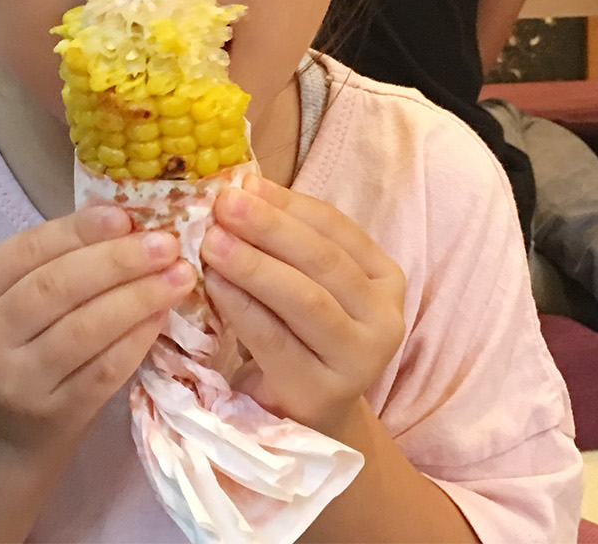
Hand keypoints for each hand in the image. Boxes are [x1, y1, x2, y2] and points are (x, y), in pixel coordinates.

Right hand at [0, 203, 195, 455]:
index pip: (26, 251)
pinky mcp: (53, 414)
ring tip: (178, 276)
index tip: (126, 215)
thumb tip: (122, 217)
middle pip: (55, 288)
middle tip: (166, 244)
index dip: (78, 230)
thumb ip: (53, 261)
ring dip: (138, 297)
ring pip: (84, 329)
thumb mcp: (9, 301)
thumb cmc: (14, 349)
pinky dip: (138, 338)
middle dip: (117, 261)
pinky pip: (105, 369)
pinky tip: (162, 315)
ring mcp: (16, 382)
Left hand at [201, 178, 406, 435]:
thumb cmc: (299, 334)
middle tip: (224, 205)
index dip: (289, 204)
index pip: (338, 229)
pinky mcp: (322, 391)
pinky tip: (213, 284)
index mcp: (384, 278)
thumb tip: (242, 185)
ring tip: (212, 241)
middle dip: (270, 228)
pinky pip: (276, 340)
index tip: (244, 184)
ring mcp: (359, 359)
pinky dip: (241, 307)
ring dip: (254, 265)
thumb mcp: (304, 282)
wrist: (306, 413)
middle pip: (324, 262)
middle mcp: (385, 318)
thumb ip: (285, 241)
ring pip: (305, 300)